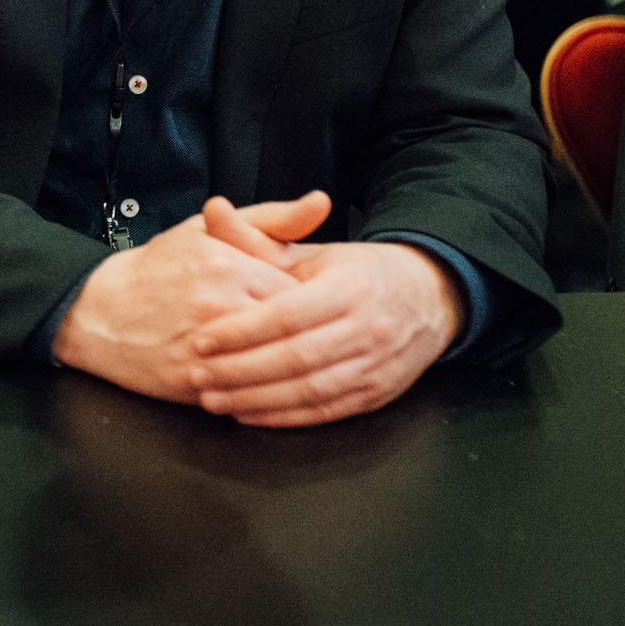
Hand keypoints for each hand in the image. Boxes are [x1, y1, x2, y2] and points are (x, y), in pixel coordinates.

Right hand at [52, 192, 329, 403]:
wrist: (97, 310)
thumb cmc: (157, 268)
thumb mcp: (209, 230)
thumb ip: (272, 219)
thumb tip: (321, 202)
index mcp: (227, 263)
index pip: (301, 291)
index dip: (313, 303)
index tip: (312, 306)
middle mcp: (218, 304)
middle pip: (292, 330)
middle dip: (304, 335)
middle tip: (308, 335)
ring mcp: (204, 346)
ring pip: (272, 364)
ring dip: (285, 365)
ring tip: (286, 358)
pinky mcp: (192, 380)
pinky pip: (245, 392)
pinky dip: (259, 389)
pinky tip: (261, 380)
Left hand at [183, 240, 462, 426]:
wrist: (427, 297)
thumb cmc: (354, 272)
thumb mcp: (311, 251)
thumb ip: (256, 240)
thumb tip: (212, 208)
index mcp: (349, 285)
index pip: (286, 315)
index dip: (240, 330)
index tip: (200, 339)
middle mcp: (368, 326)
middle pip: (295, 358)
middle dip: (240, 371)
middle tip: (196, 376)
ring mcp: (377, 364)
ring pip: (309, 391)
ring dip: (256, 400)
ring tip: (213, 399)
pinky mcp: (378, 393)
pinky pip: (326, 412)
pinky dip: (284, 417)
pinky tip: (249, 413)